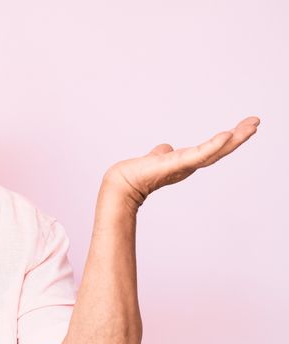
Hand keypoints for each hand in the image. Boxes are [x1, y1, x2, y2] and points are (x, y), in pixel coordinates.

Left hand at [102, 116, 260, 208]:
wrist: (123, 184)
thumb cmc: (137, 174)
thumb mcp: (156, 158)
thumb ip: (163, 153)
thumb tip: (165, 147)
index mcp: (186, 162)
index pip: (212, 149)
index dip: (229, 140)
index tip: (244, 127)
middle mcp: (189, 165)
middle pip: (220, 150)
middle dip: (239, 137)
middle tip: (256, 122)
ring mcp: (184, 166)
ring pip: (214, 151)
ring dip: (234, 139)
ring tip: (250, 127)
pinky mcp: (177, 165)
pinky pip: (198, 154)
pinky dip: (213, 146)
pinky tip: (226, 135)